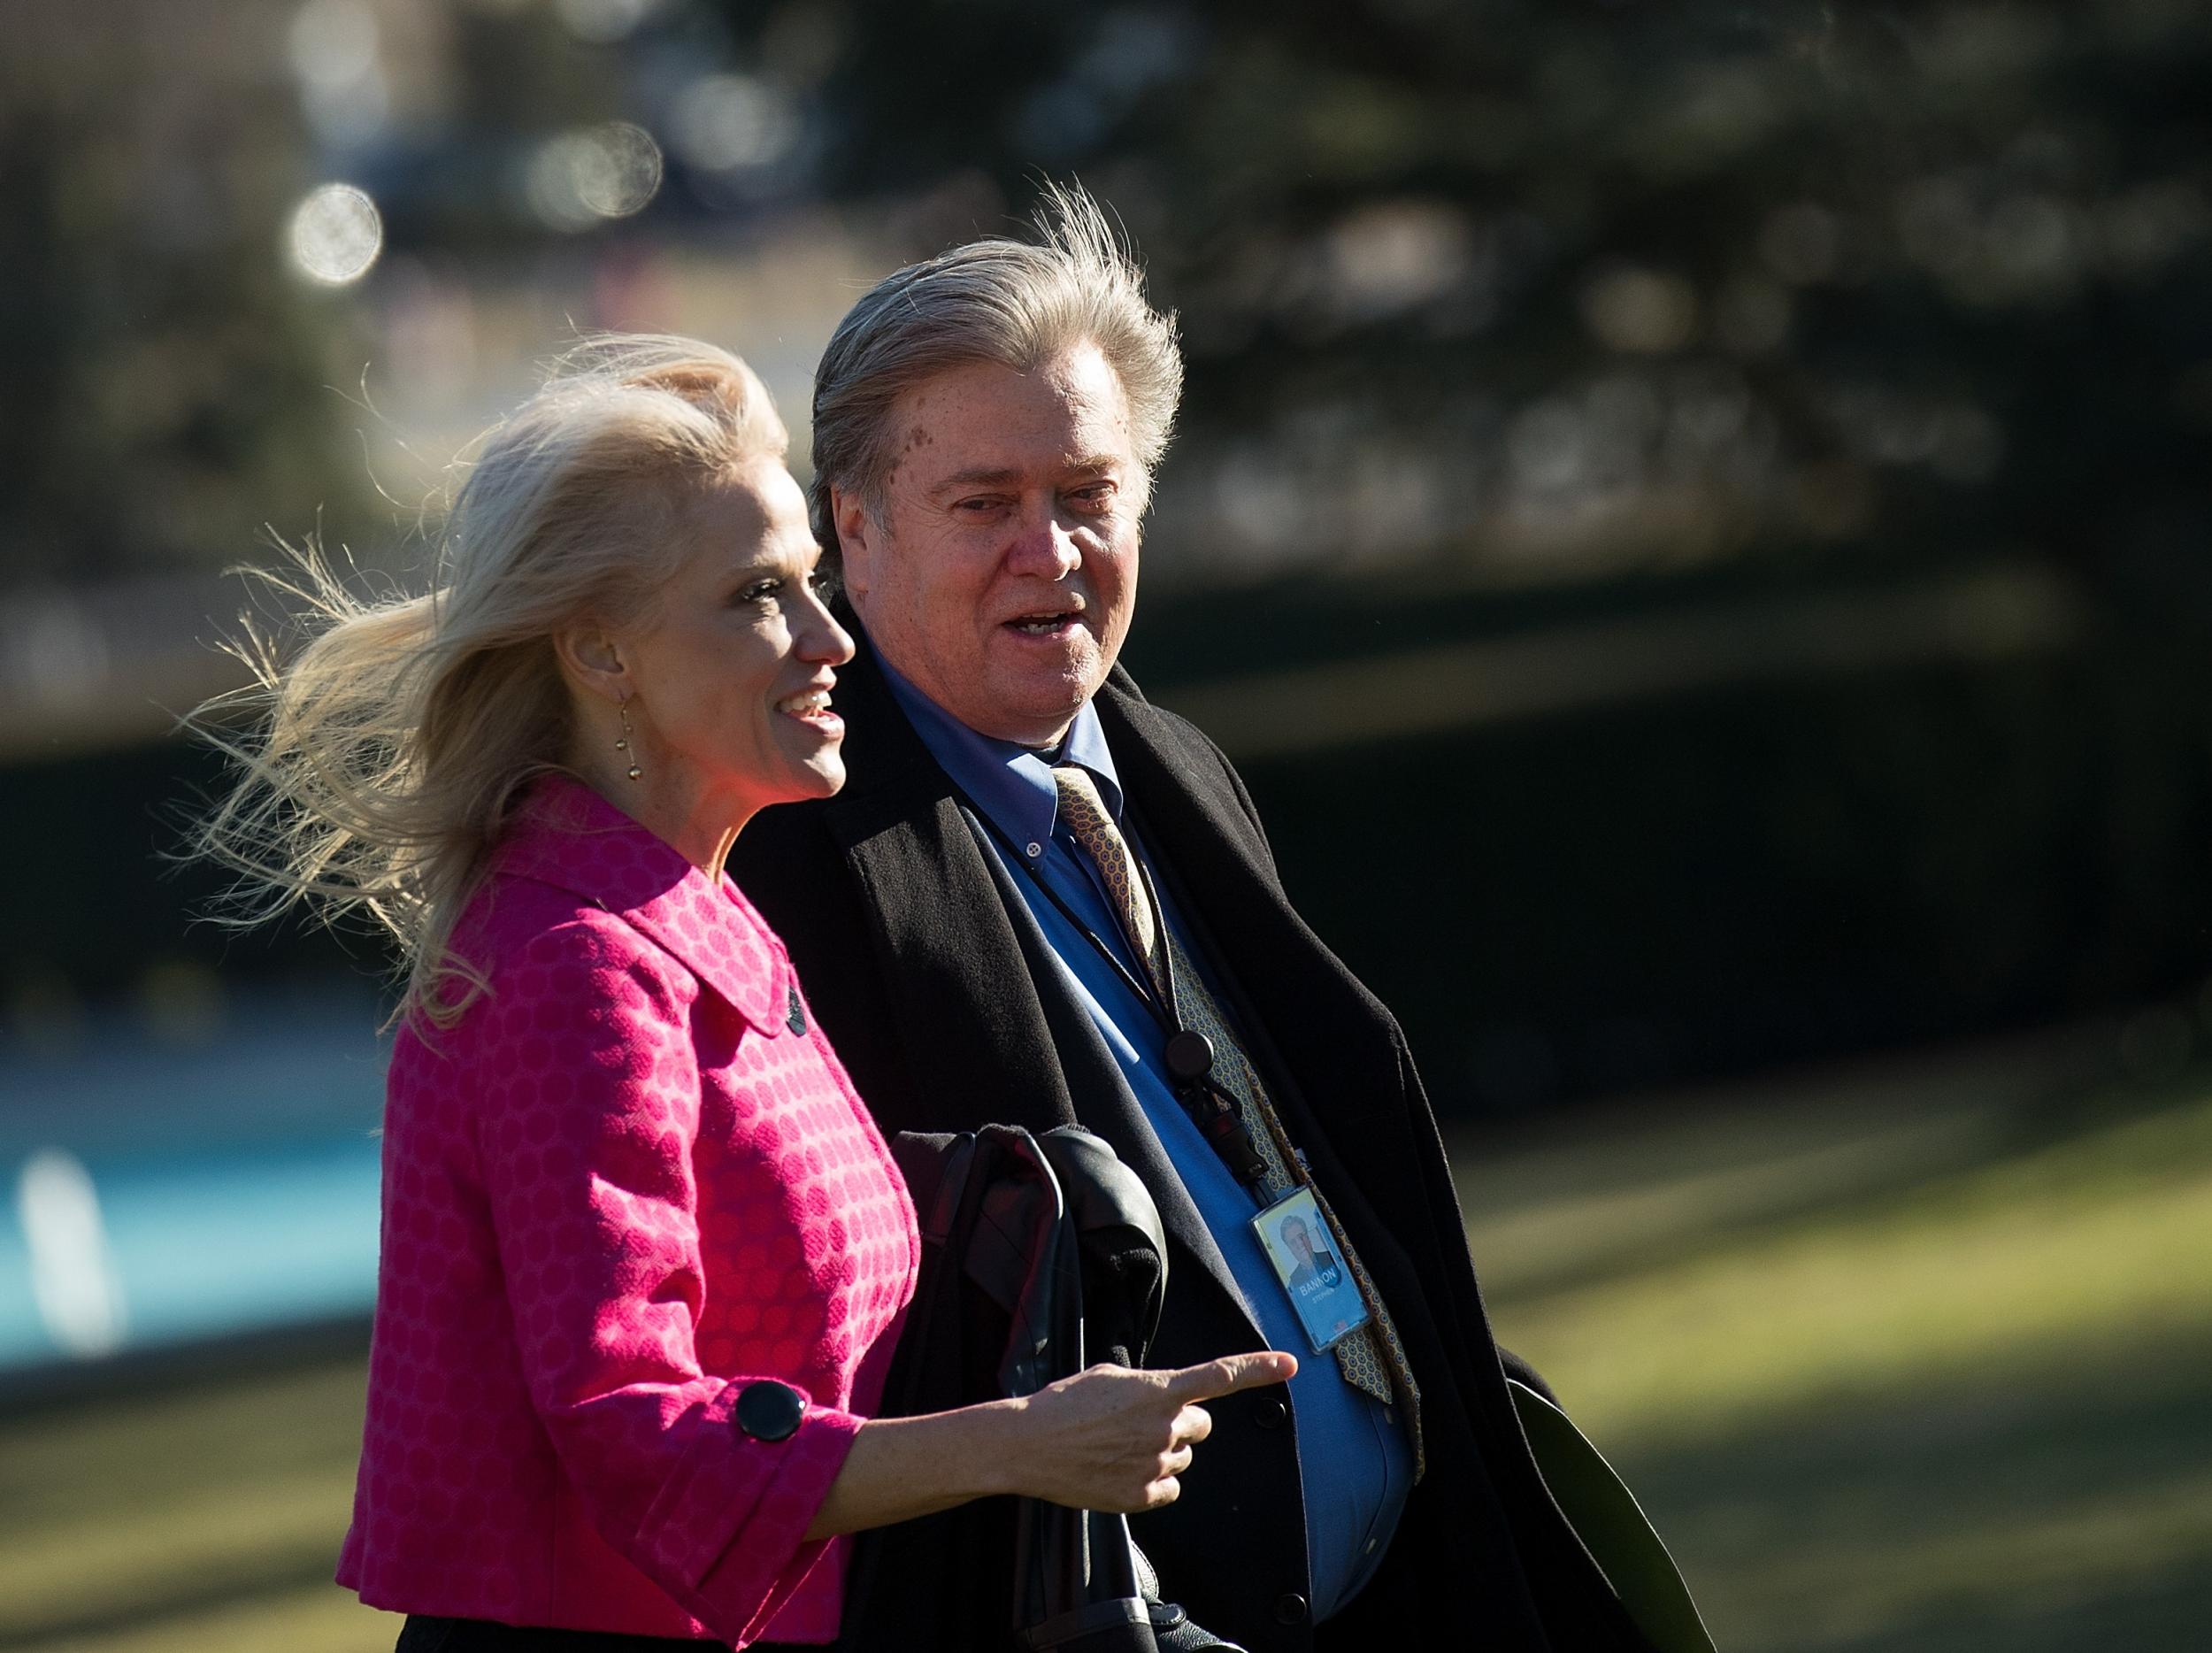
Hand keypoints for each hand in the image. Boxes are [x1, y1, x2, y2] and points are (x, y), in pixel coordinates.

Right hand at [1008, 1351, 1298, 1512]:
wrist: (1029, 1444)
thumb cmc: (1064, 1404)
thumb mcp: (1109, 1376)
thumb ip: (1147, 1385)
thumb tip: (1162, 1398)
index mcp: (1159, 1389)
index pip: (1220, 1376)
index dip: (1258, 1370)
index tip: (1290, 1365)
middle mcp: (1165, 1426)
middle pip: (1201, 1425)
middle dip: (1181, 1422)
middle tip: (1143, 1421)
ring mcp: (1156, 1463)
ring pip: (1183, 1458)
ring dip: (1163, 1450)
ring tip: (1120, 1446)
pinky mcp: (1143, 1496)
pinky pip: (1170, 1488)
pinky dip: (1154, 1481)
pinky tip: (1121, 1470)